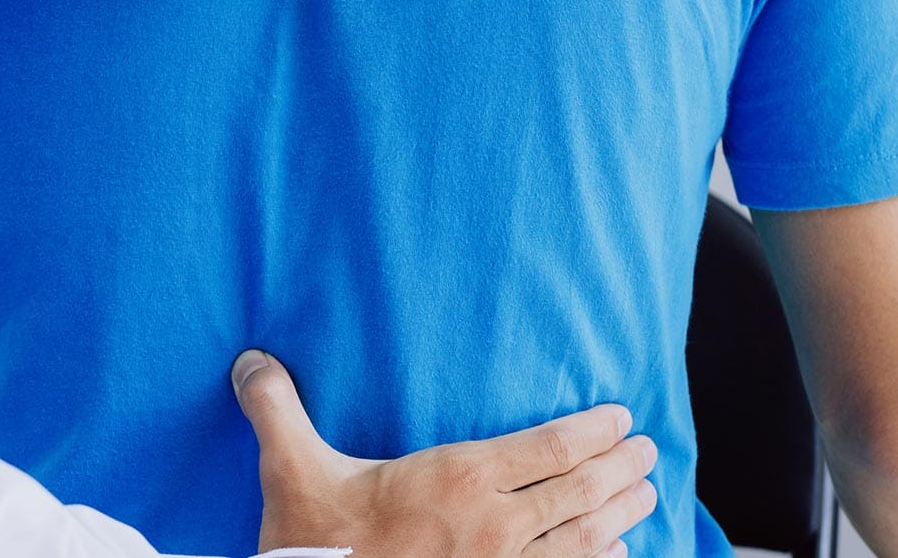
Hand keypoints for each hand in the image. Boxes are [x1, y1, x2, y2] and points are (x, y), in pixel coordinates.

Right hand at [231, 350, 658, 556]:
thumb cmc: (314, 547)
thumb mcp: (290, 471)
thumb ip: (277, 409)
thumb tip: (251, 359)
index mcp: (457, 480)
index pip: (548, 446)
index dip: (593, 430)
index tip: (620, 418)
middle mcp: (494, 527)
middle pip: (580, 490)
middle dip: (621, 468)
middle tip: (646, 453)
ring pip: (585, 539)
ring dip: (623, 514)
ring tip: (645, 495)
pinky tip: (615, 555)